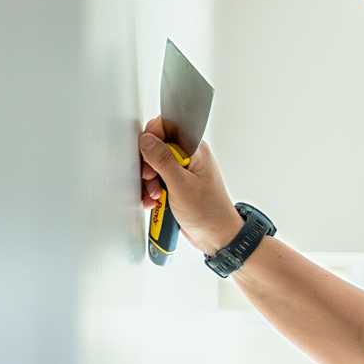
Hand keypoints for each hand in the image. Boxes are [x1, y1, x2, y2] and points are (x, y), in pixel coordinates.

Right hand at [138, 117, 243, 255]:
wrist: (216, 237)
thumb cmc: (209, 212)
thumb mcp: (181, 185)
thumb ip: (163, 160)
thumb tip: (147, 139)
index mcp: (195, 149)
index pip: (168, 127)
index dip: (153, 138)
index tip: (146, 155)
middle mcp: (189, 157)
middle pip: (156, 148)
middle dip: (148, 166)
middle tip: (152, 179)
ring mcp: (182, 171)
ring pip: (153, 166)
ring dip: (149, 182)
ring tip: (156, 195)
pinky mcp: (176, 185)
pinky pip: (156, 181)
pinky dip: (151, 191)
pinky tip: (154, 202)